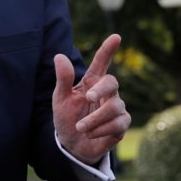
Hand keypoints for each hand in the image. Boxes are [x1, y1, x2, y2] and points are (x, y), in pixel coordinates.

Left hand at [52, 34, 130, 164]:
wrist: (72, 144)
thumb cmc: (67, 116)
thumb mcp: (60, 98)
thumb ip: (63, 78)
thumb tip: (59, 56)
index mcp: (91, 81)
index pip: (102, 62)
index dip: (108, 49)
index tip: (116, 36)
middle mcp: (106, 92)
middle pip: (112, 82)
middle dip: (101, 89)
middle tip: (87, 97)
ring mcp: (116, 107)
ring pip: (114, 107)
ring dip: (94, 118)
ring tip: (80, 127)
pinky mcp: (122, 124)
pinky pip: (117, 124)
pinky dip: (101, 130)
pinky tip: (90, 133)